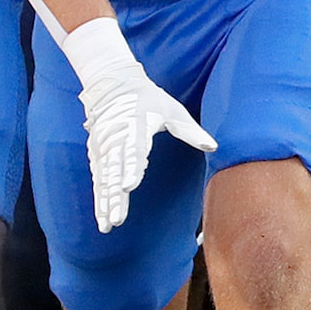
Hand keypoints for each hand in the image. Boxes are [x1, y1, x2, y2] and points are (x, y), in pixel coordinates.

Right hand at [64, 17, 215, 231]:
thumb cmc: (149, 100)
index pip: (133, 150)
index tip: (129, 186)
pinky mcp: (97, 155)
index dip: (130, 168)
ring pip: (104, 179)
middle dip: (115, 196)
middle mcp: (115, 138)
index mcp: (135, 125)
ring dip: (105, 202)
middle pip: (114, 170)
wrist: (113, 85)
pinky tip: (102, 217)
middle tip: (116, 219)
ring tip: (108, 224)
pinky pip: (98, 180)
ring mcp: (103, 147)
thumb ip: (191, 131)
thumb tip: (214, 147)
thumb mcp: (173, 110)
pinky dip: (99, 198)